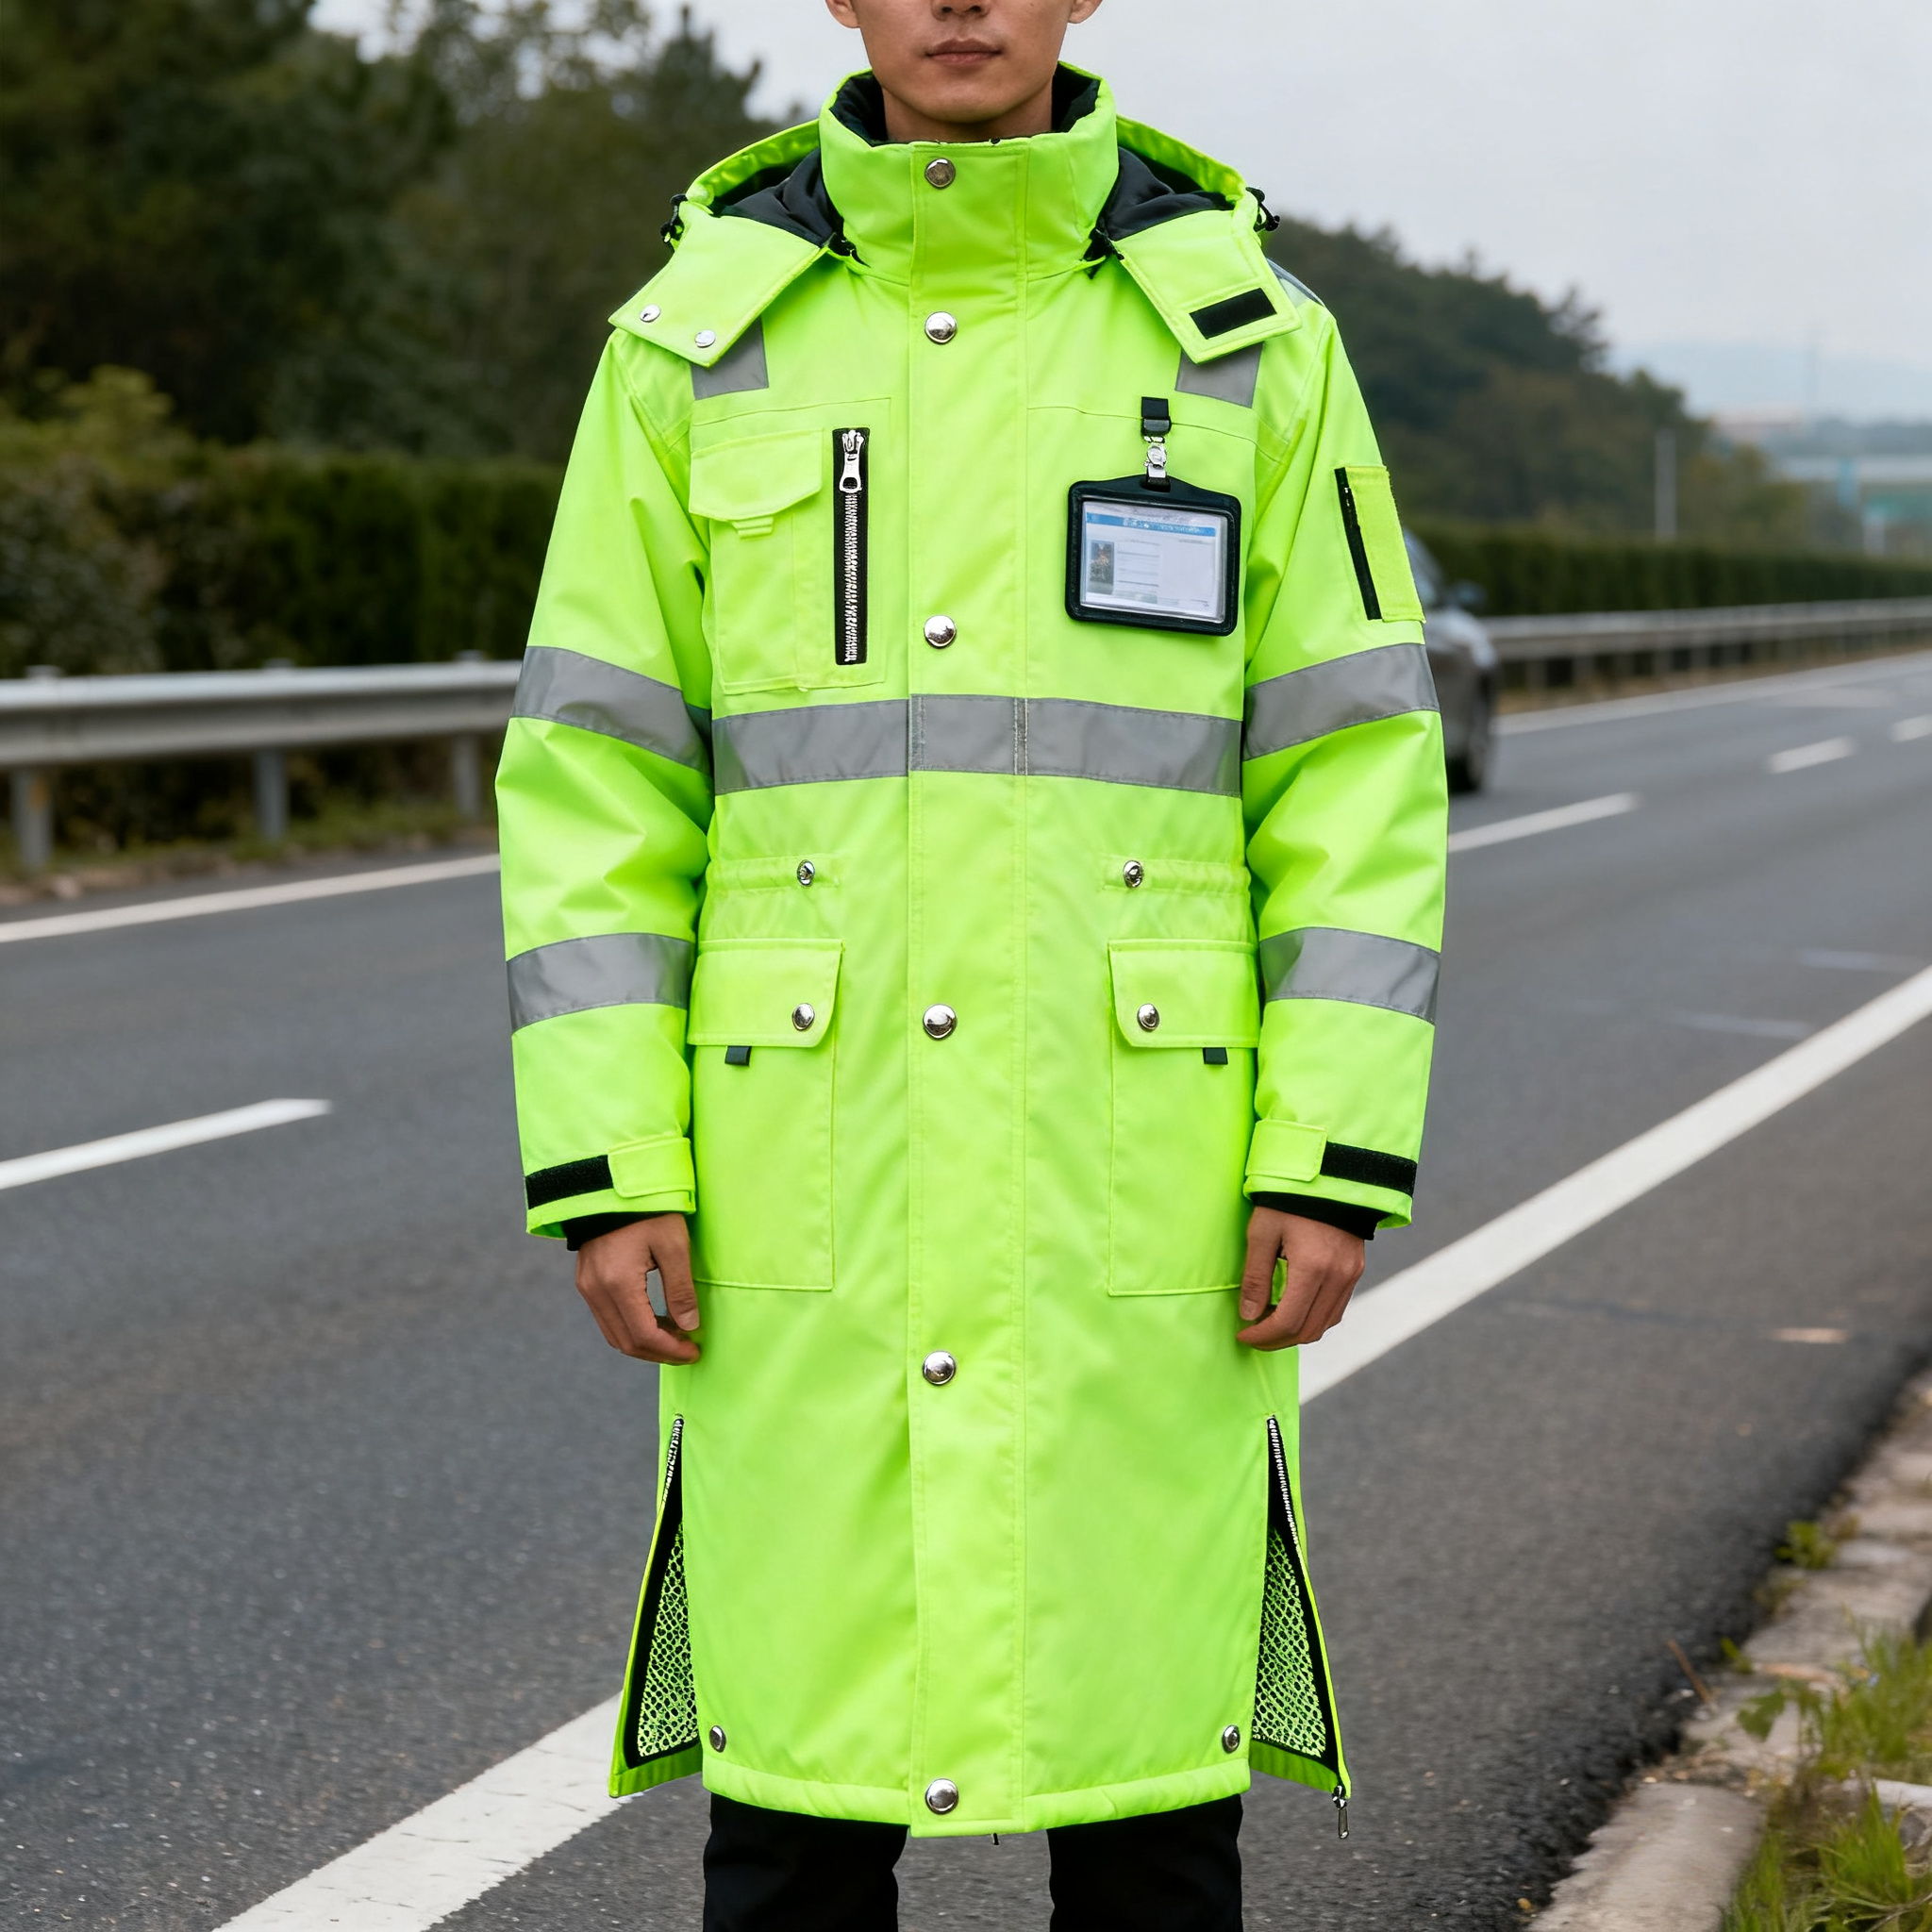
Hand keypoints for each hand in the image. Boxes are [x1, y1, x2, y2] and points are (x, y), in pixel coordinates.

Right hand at [574, 1214, 700, 1364]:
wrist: (612, 1185)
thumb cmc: (647, 1210)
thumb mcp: (673, 1244)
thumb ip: (680, 1289)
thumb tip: (689, 1327)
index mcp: (618, 1283)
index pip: (644, 1335)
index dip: (671, 1351)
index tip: (694, 1351)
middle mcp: (596, 1291)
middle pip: (626, 1342)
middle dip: (659, 1353)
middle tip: (687, 1350)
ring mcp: (587, 1287)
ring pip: (614, 1335)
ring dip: (645, 1343)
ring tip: (675, 1337)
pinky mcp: (586, 1282)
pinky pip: (607, 1319)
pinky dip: (631, 1328)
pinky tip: (655, 1322)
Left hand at [1237, 1207, 1365, 1350]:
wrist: (1328, 1173)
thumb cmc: (1288, 1199)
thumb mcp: (1262, 1233)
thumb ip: (1255, 1277)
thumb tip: (1249, 1315)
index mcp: (1312, 1268)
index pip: (1287, 1322)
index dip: (1263, 1336)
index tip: (1243, 1335)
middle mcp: (1337, 1277)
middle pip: (1308, 1330)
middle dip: (1277, 1340)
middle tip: (1254, 1336)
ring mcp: (1350, 1275)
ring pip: (1325, 1324)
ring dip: (1296, 1332)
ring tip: (1270, 1324)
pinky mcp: (1355, 1270)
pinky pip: (1336, 1309)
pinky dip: (1313, 1318)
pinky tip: (1293, 1310)